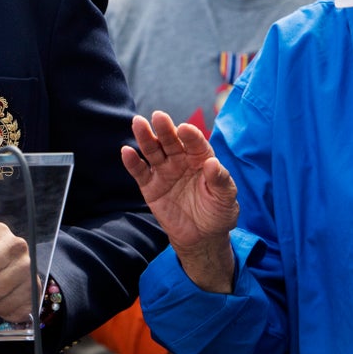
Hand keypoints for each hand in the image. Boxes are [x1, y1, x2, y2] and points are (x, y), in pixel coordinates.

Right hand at [121, 112, 238, 291]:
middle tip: (158, 117)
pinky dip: (132, 162)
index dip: (191, 136)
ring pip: (153, 151)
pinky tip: (127, 152)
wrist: (201, 237)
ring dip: (145, 137)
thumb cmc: (217, 213)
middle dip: (165, 129)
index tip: (185, 129)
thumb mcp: (226, 198)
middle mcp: (181, 160)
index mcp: (201, 159)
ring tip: (138, 123)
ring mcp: (164, 172)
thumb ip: (221, 180)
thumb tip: (213, 163)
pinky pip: (140, 172)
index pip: (195, 144)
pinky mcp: (150, 186)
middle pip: (171, 142)